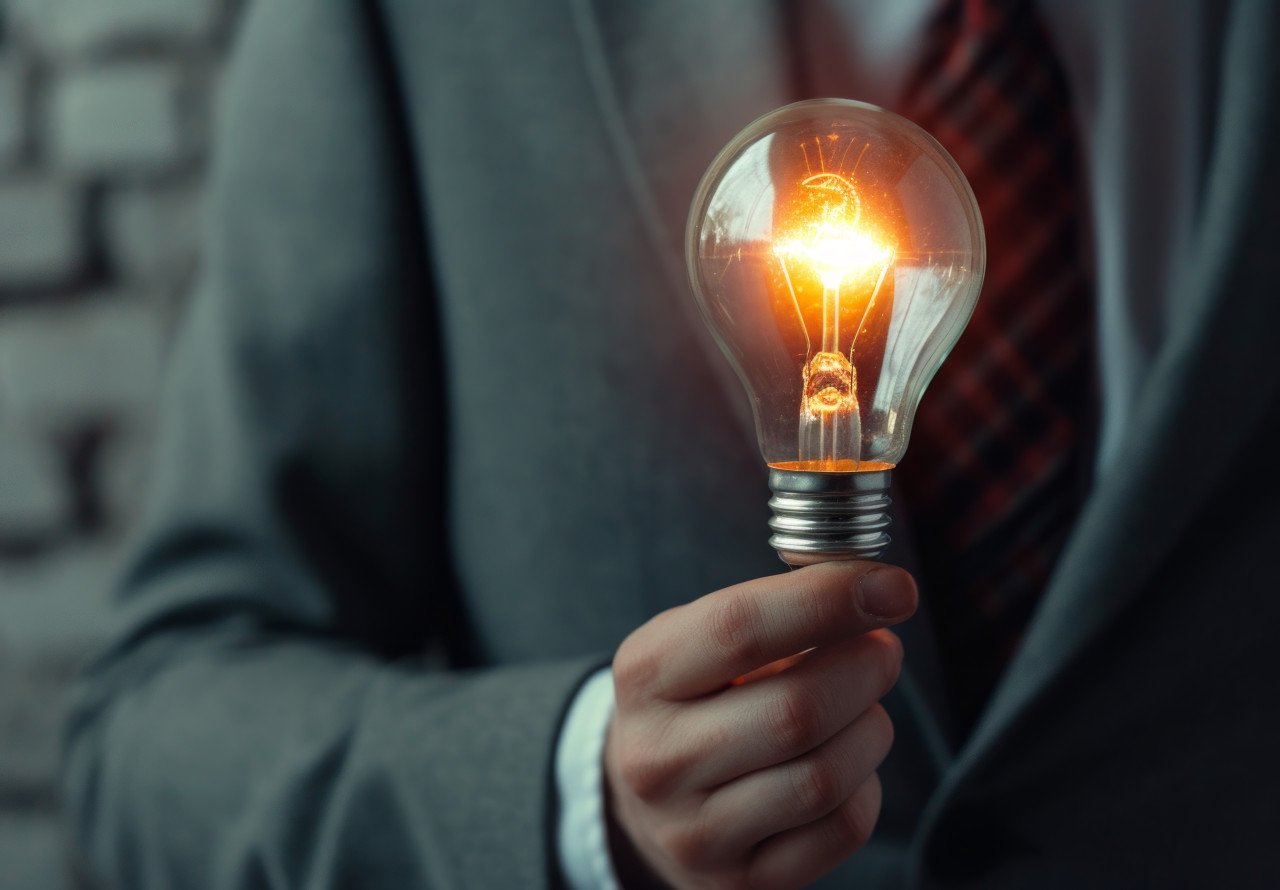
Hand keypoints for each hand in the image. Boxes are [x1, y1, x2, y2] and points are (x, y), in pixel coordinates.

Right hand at [604, 561, 916, 889]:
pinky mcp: (740, 880)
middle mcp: (657, 757)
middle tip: (884, 649)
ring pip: (825, 776)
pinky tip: (847, 765)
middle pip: (796, 710)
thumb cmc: (695, 699)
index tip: (892, 586)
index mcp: (645, 675)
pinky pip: (839, 829)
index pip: (741, 628)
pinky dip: (865, 787)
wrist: (644, 800)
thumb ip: (774, 610)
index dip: (828, 600)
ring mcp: (695, 830)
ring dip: (870, 728)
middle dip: (865, 669)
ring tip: (863, 706)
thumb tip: (871, 592)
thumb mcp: (699, 639)